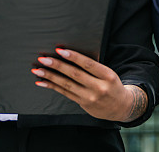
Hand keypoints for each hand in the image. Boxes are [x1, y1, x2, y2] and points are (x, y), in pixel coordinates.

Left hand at [33, 48, 147, 122]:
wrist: (121, 106)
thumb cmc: (112, 84)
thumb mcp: (108, 73)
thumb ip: (93, 67)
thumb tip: (70, 55)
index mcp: (107, 75)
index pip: (88, 64)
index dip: (74, 57)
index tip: (60, 50)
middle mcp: (99, 87)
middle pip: (75, 75)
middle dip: (57, 66)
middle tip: (43, 59)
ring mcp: (90, 98)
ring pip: (67, 85)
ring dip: (50, 77)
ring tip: (38, 70)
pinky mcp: (83, 104)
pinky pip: (65, 93)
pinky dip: (52, 86)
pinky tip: (43, 82)